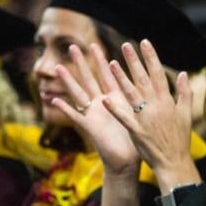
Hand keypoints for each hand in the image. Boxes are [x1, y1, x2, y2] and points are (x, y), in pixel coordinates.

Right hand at [50, 43, 139, 175]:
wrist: (129, 161)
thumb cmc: (136, 139)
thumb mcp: (140, 113)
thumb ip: (141, 97)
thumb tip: (152, 82)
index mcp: (115, 99)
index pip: (107, 75)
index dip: (101, 60)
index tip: (94, 45)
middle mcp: (102, 104)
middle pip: (90, 79)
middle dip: (82, 63)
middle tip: (72, 46)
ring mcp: (94, 114)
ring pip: (78, 93)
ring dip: (68, 81)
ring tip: (57, 67)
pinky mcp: (90, 127)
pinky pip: (75, 117)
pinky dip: (64, 109)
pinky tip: (52, 100)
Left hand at [105, 40, 198, 189]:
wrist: (175, 162)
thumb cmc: (179, 138)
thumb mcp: (186, 113)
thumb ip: (184, 92)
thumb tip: (183, 74)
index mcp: (167, 100)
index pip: (158, 73)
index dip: (151, 57)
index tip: (144, 42)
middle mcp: (157, 106)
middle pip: (143, 79)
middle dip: (134, 61)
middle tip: (125, 45)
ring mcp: (146, 118)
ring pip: (132, 94)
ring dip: (121, 79)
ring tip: (111, 64)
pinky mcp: (137, 130)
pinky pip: (124, 117)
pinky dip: (115, 109)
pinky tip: (104, 99)